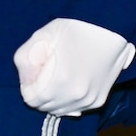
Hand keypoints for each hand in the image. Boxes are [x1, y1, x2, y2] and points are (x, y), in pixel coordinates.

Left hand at [14, 18, 134, 115]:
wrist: (110, 25)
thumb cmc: (74, 28)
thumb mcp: (42, 36)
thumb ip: (25, 60)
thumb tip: (26, 81)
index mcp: (59, 82)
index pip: (31, 100)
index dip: (29, 86)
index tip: (36, 73)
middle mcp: (75, 96)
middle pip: (46, 107)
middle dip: (41, 93)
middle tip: (47, 74)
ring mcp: (88, 99)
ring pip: (61, 110)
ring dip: (56, 99)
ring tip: (60, 79)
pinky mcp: (99, 100)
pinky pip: (76, 109)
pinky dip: (71, 100)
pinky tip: (72, 84)